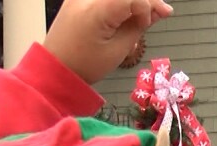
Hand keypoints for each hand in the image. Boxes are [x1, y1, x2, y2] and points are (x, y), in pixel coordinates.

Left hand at [44, 0, 173, 84]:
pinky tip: (130, 11)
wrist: (54, 68)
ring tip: (145, 14)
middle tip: (162, 12)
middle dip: (146, 0)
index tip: (149, 23)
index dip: (147, 7)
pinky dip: (121, 3)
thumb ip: (138, 27)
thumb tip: (158, 12)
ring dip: (134, 1)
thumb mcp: (117, 50)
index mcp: (97, 10)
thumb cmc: (85, 65)